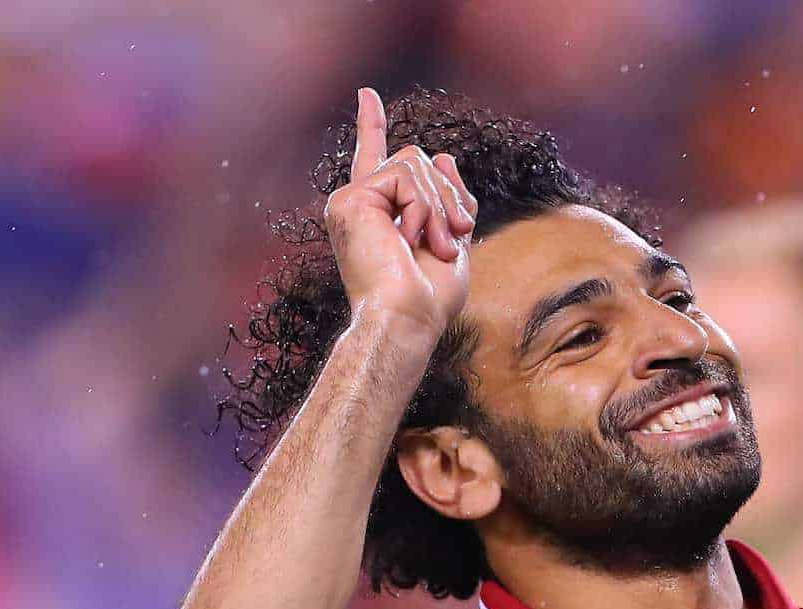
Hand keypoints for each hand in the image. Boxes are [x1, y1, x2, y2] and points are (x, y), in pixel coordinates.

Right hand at [325, 88, 476, 339]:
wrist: (405, 320)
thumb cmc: (428, 298)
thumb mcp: (451, 240)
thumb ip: (448, 200)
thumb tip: (444, 155)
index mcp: (377, 215)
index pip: (375, 160)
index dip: (371, 125)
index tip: (367, 94)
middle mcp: (358, 204)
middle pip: (416, 160)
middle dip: (446, 196)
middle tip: (451, 240)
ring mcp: (351, 201)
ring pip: (414, 162)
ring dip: (438, 205)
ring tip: (435, 244)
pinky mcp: (351, 199)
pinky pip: (405, 175)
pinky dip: (422, 207)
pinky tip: (412, 238)